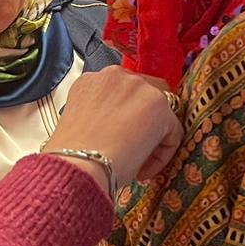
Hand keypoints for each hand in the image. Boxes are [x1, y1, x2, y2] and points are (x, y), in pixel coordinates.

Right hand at [43, 68, 182, 192]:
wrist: (77, 165)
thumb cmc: (72, 156)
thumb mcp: (79, 125)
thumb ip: (99, 116)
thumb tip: (115, 130)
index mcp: (91, 81)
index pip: (121, 92)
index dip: (124, 118)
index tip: (119, 138)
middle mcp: (114, 76)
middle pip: (145, 93)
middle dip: (144, 121)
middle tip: (135, 147)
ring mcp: (138, 86)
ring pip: (161, 112)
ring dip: (153, 137)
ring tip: (136, 161)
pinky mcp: (158, 104)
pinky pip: (172, 131)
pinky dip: (162, 154)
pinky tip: (142, 169)